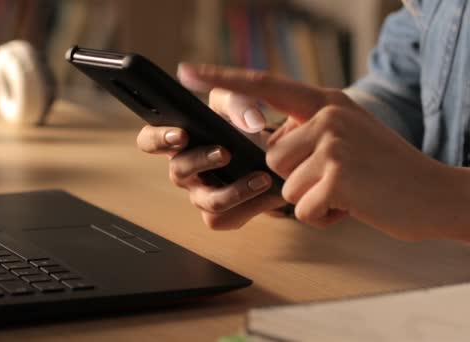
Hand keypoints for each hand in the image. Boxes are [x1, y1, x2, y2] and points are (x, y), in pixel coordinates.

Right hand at [135, 95, 286, 229]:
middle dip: (200, 161)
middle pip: (178, 172)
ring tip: (260, 177)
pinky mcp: (221, 216)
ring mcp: (200, 196)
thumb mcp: (236, 104)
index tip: (181, 134)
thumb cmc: (240, 126)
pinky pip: (228, 217)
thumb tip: (251, 121)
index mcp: (177, 141)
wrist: (270, 155)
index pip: (149, 141)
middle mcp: (184, 171)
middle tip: (224, 153)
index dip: (158, 139)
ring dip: (234, 190)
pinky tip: (267, 190)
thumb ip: (238, 103)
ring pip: (208, 201)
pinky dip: (251, 204)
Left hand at [178, 63, 456, 240]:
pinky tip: (352, 206)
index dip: (224, 79)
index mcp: (325, 102)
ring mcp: (333, 142)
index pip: (266, 85)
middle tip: (339, 178)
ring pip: (284, 185)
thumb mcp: (347, 136)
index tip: (188, 71)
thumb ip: (306, 133)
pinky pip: (303, 208)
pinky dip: (324, 217)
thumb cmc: (385, 171)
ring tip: (348, 192)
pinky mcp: (337, 175)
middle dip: (297, 179)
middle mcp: (327, 114)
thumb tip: (268, 146)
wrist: (434, 194)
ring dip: (311, 199)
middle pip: (272, 157)